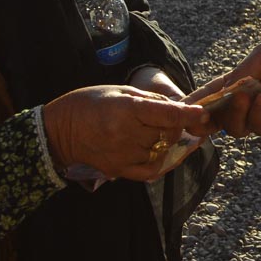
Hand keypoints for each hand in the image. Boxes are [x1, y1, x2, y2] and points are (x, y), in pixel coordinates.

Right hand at [41, 85, 208, 181]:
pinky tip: (157, 151)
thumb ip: (149, 100)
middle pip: (167, 133)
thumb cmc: (89, 103)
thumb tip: (175, 108)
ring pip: (161, 150)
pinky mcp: (119, 169)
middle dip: (173, 125)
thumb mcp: (119, 90)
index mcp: (126, 109)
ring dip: (164, 141)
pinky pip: (151, 169)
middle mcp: (126, 133)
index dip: (188, 114)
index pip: (166, 113)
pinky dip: (160, 161)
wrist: (60, 130)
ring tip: (152, 131)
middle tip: (166, 118)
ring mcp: (123, 154)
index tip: (201, 112)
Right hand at [186, 41, 260, 137]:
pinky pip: (258, 127)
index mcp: (237, 85)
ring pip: (234, 127)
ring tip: (243, 95)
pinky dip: (257, 113)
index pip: (211, 95)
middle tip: (200, 113)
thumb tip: (220, 90)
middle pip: (216, 118)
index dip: (195, 101)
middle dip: (205, 117)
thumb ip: (240, 72)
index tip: (180, 105)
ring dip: (233, 112)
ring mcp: (258, 118)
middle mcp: (244, 104)